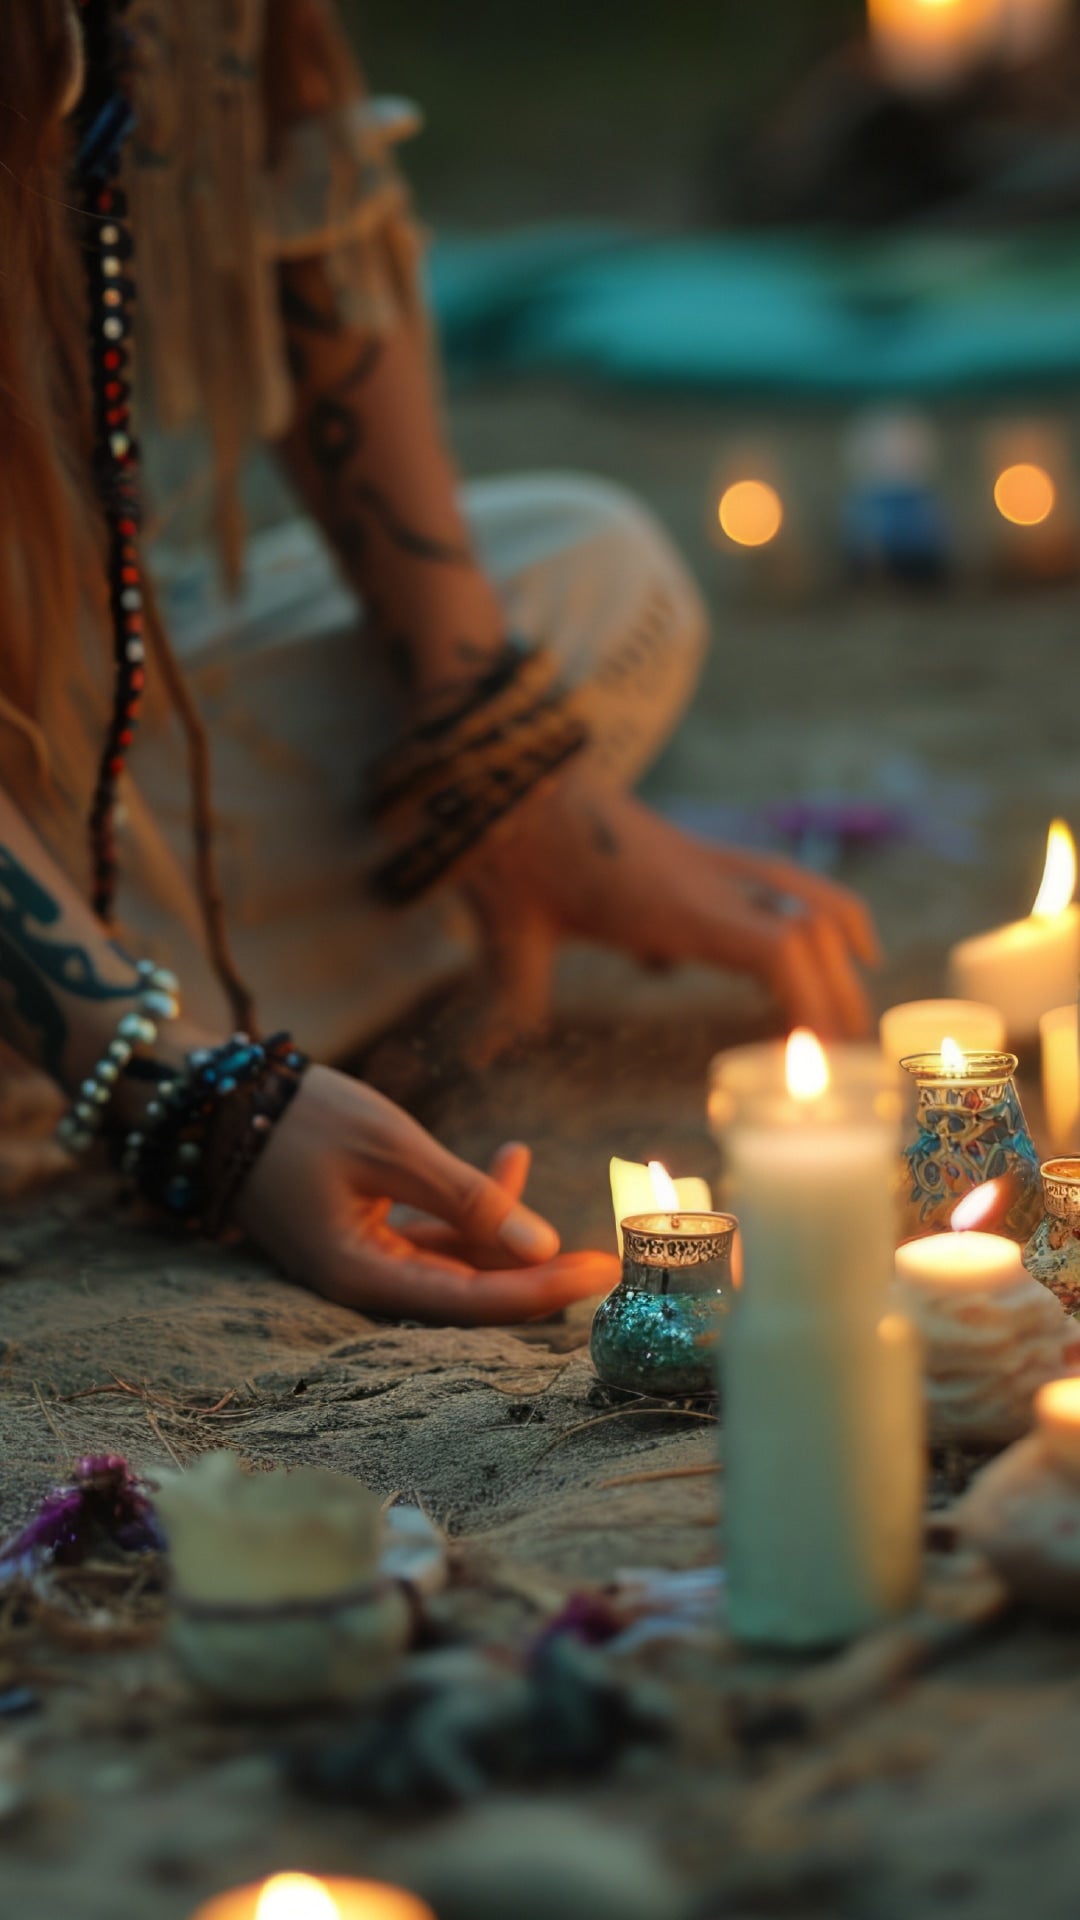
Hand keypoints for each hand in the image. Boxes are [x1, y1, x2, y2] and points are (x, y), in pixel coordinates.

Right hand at [234, 1064, 617, 1324]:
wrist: (216, 1099)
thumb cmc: (298, 1119)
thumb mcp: (391, 1149)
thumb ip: (467, 1199)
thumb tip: (541, 1246)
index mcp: (362, 1278)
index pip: (474, 1302)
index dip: (544, 1290)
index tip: (604, 1271)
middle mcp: (366, 1284)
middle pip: (472, 1291)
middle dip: (537, 1268)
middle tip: (607, 1245)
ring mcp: (365, 1261)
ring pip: (458, 1260)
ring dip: (507, 1225)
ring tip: (533, 1165)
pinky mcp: (365, 1235)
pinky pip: (434, 1232)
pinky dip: (473, 1203)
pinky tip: (510, 1157)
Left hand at [460, 772, 880, 1056]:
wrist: (513, 767)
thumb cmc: (511, 846)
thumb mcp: (509, 929)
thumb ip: (512, 995)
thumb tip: (482, 1055)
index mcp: (671, 904)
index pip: (777, 949)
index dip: (812, 999)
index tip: (820, 1054)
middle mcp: (704, 879)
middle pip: (810, 930)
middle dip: (839, 991)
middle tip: (852, 1058)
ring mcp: (706, 861)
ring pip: (804, 896)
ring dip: (837, 949)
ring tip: (848, 1011)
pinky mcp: (695, 852)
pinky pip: (776, 883)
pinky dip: (811, 918)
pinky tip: (814, 953)